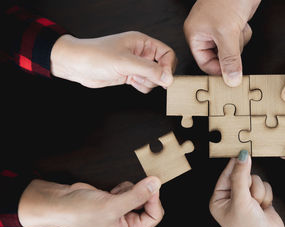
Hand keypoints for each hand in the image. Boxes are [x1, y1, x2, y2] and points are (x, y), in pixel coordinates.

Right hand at [18, 177, 163, 226]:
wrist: (60, 202)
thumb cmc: (80, 212)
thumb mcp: (112, 205)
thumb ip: (137, 194)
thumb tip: (156, 183)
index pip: (154, 217)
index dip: (154, 200)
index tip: (151, 187)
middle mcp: (126, 223)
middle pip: (149, 205)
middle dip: (141, 194)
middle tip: (133, 187)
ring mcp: (121, 211)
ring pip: (140, 195)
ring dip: (131, 189)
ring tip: (114, 193)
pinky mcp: (116, 200)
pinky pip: (130, 190)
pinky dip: (123, 187)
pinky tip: (110, 191)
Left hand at [50, 31, 176, 92]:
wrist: (76, 65)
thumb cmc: (95, 56)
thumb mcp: (125, 62)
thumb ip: (149, 70)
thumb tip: (168, 78)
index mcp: (142, 42)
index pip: (166, 54)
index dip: (168, 66)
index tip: (164, 78)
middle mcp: (140, 53)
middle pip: (162, 67)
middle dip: (157, 76)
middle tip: (145, 78)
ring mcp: (135, 65)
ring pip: (154, 78)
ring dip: (148, 82)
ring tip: (133, 79)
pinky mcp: (129, 75)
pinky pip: (145, 83)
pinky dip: (141, 86)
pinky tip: (130, 82)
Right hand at [184, 0, 259, 86]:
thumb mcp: (228, 33)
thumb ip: (229, 59)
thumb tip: (231, 79)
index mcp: (196, 34)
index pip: (205, 63)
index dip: (218, 70)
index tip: (231, 74)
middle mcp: (205, 33)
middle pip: (219, 58)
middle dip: (231, 52)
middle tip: (235, 41)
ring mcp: (219, 29)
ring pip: (231, 50)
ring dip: (238, 42)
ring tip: (237, 27)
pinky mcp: (231, 25)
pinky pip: (238, 41)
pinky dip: (243, 35)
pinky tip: (242, 23)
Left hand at [210, 150, 284, 226]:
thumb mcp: (240, 200)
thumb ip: (241, 176)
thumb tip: (242, 156)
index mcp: (219, 199)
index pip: (226, 174)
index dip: (235, 165)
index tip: (242, 152)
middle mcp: (231, 197)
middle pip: (243, 174)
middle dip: (249, 186)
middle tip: (250, 197)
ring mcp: (246, 198)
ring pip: (255, 179)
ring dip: (258, 192)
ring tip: (257, 206)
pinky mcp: (259, 199)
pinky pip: (265, 185)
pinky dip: (266, 195)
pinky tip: (264, 208)